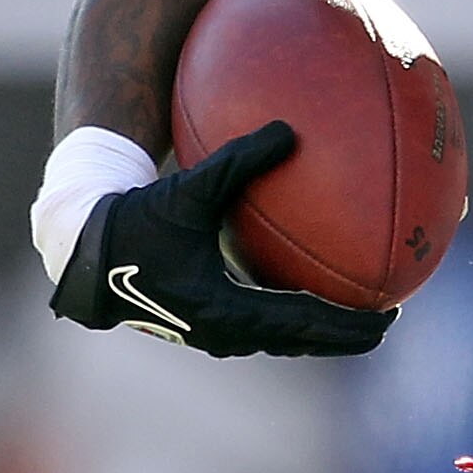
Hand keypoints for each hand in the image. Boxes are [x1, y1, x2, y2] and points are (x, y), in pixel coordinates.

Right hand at [51, 121, 391, 357]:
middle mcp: (223, 332)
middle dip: (345, 334)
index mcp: (226, 308)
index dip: (349, 322)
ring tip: (356, 318)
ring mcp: (212, 335)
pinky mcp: (202, 327)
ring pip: (281, 340)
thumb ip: (239, 160)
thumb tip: (287, 130)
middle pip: (302, 342)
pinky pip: (261, 329)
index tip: (388, 316)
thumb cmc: (134, 218)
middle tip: (385, 322)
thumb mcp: (190, 188)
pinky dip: (292, 321)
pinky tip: (309, 299)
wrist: (84, 251)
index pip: (304, 322)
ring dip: (319, 332)